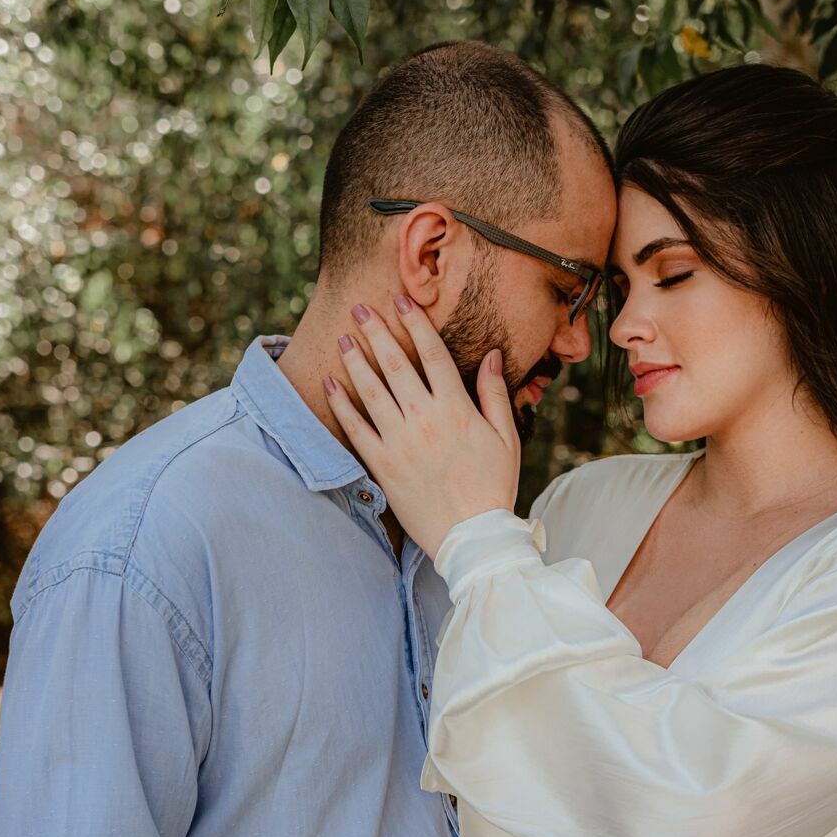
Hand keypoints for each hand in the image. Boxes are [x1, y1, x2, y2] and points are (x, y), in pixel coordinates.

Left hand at [323, 297, 520, 558]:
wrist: (472, 536)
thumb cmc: (494, 488)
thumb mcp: (507, 438)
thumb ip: (495, 393)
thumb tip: (491, 354)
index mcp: (457, 408)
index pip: (432, 353)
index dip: (415, 322)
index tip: (401, 300)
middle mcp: (425, 418)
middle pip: (395, 363)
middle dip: (376, 331)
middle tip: (361, 308)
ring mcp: (400, 442)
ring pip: (371, 390)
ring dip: (355, 359)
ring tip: (343, 337)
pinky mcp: (383, 466)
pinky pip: (356, 428)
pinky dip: (341, 403)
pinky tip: (330, 382)